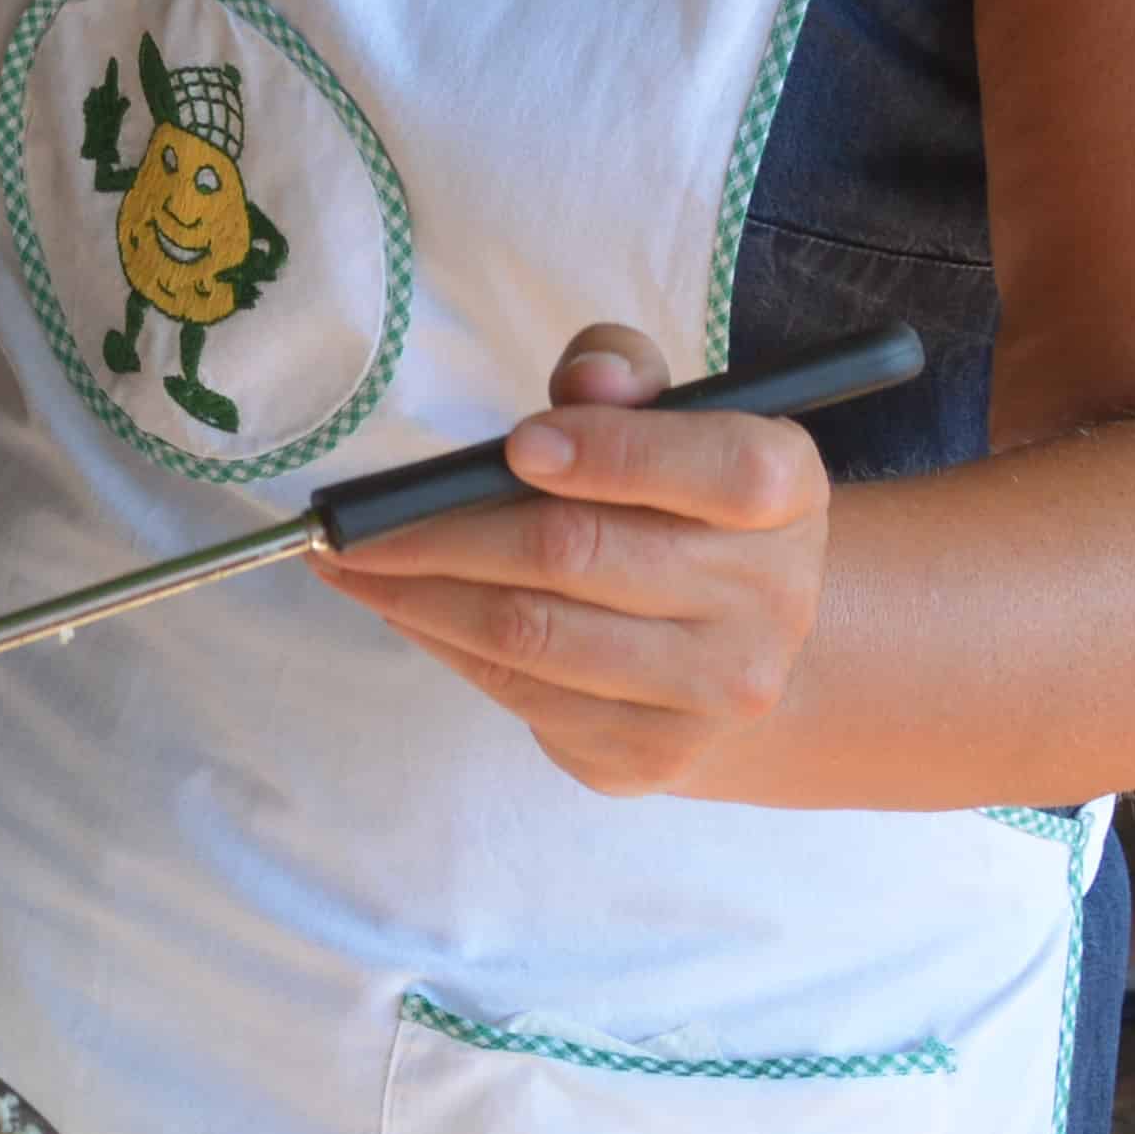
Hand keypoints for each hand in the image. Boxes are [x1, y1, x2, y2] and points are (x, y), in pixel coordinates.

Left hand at [311, 322, 835, 797]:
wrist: (735, 649)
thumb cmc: (676, 504)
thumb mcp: (670, 419)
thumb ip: (621, 378)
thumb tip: (586, 383)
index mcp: (784, 493)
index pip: (721, 472)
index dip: (612, 454)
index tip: (516, 445)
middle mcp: (769, 602)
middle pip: (577, 553)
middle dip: (440, 530)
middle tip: (354, 519)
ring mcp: (712, 693)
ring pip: (528, 634)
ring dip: (415, 595)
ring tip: (350, 562)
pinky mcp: (650, 755)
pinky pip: (518, 693)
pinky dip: (442, 642)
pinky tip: (402, 606)